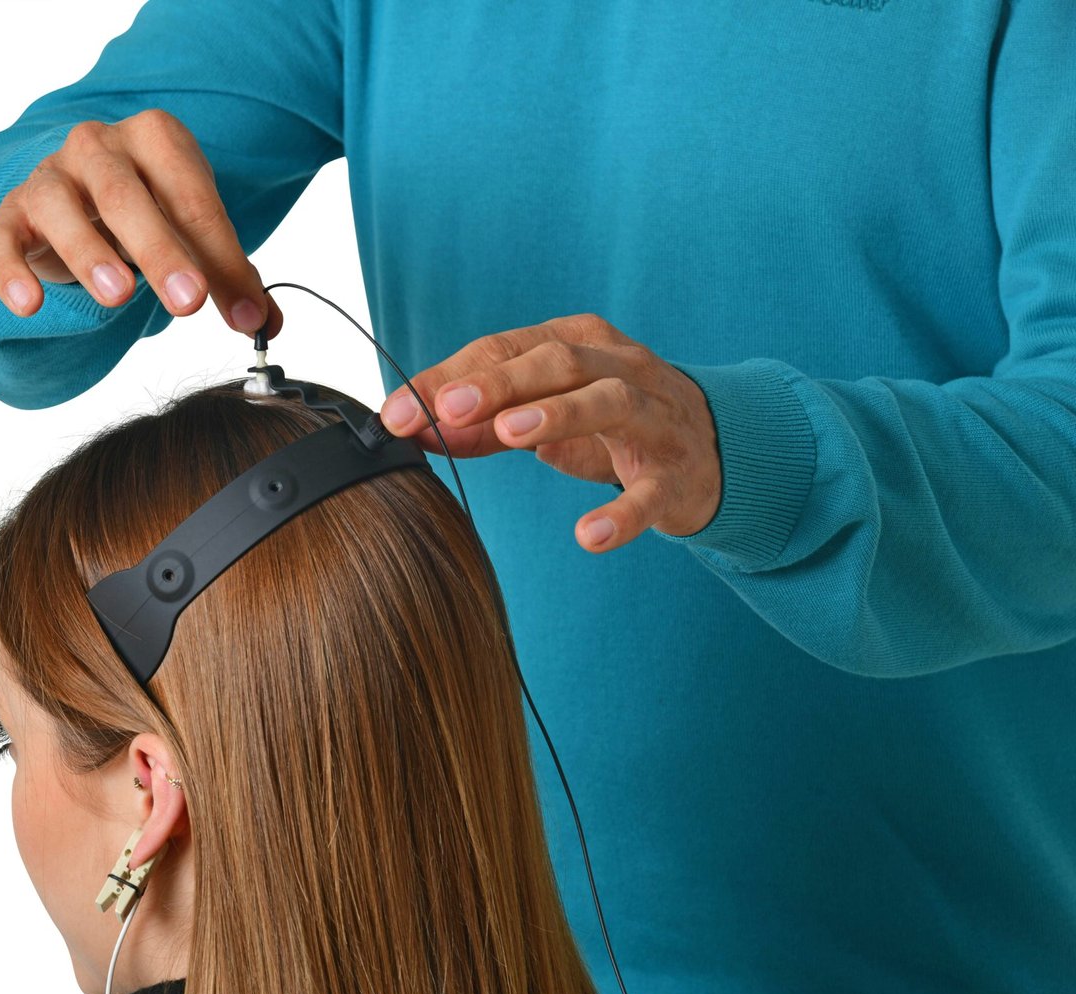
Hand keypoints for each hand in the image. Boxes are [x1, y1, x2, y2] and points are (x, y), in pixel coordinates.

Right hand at [0, 108, 280, 337]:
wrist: (77, 192)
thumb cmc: (147, 210)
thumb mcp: (192, 234)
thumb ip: (227, 275)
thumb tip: (265, 324)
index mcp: (155, 139)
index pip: (192, 198)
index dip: (221, 258)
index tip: (244, 316)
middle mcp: (96, 146)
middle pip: (126, 196)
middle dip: (160, 251)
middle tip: (189, 303)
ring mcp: (48, 176)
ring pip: (59, 207)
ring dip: (88, 252)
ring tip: (118, 296)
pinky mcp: (9, 214)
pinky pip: (2, 239)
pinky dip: (11, 271)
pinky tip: (29, 304)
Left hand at [378, 313, 720, 552]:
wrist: (712, 450)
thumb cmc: (611, 422)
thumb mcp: (544, 413)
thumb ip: (480, 422)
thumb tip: (411, 427)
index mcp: (579, 342)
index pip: (505, 349)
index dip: (449, 379)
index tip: (396, 413)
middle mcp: (620, 367)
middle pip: (558, 361)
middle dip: (500, 382)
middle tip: (449, 409)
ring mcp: (655, 417)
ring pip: (610, 401)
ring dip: (559, 414)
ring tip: (510, 436)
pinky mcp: (677, 473)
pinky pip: (651, 492)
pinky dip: (622, 513)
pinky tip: (588, 536)